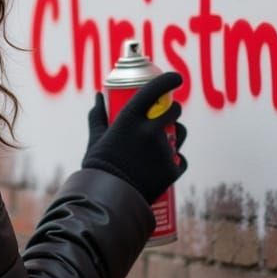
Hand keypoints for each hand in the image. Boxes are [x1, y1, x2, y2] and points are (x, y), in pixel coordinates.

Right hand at [82, 72, 187, 204]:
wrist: (109, 200)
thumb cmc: (98, 168)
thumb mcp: (96, 140)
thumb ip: (98, 116)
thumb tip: (99, 97)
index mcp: (129, 119)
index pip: (154, 89)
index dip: (169, 80)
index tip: (176, 78)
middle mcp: (149, 130)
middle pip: (173, 110)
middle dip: (173, 109)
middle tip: (168, 112)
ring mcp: (162, 150)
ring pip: (180, 133)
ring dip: (176, 132)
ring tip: (167, 139)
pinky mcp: (172, 169)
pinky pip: (180, 159)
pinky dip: (175, 160)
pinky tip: (167, 162)